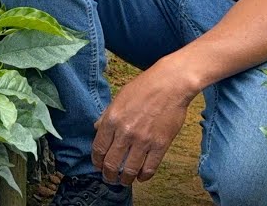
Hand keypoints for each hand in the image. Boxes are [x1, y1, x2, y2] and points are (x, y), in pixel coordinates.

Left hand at [91, 60, 195, 184]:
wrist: (170, 84)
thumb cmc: (144, 87)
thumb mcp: (119, 98)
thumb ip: (106, 115)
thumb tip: (96, 128)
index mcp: (112, 120)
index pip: (98, 148)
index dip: (96, 161)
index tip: (98, 165)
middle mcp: (125, 132)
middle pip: (111, 163)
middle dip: (108, 174)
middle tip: (109, 178)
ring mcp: (143, 140)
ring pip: (129, 169)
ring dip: (124, 179)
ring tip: (123, 181)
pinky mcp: (160, 145)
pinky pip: (149, 168)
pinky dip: (143, 176)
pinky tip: (140, 177)